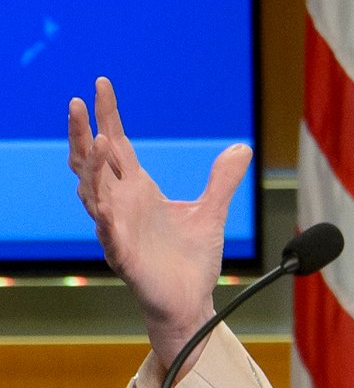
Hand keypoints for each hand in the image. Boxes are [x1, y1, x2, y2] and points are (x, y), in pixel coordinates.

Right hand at [67, 77, 252, 370]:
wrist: (191, 302)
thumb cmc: (191, 260)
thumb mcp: (211, 212)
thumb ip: (222, 179)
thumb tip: (242, 146)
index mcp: (137, 190)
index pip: (116, 145)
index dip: (107, 115)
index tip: (101, 85)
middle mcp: (121, 204)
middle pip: (93, 161)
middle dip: (83, 132)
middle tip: (78, 102)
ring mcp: (117, 228)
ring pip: (93, 192)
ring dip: (92, 167)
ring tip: (97, 139)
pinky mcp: (123, 254)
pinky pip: (107, 230)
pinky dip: (103, 212)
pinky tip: (101, 198)